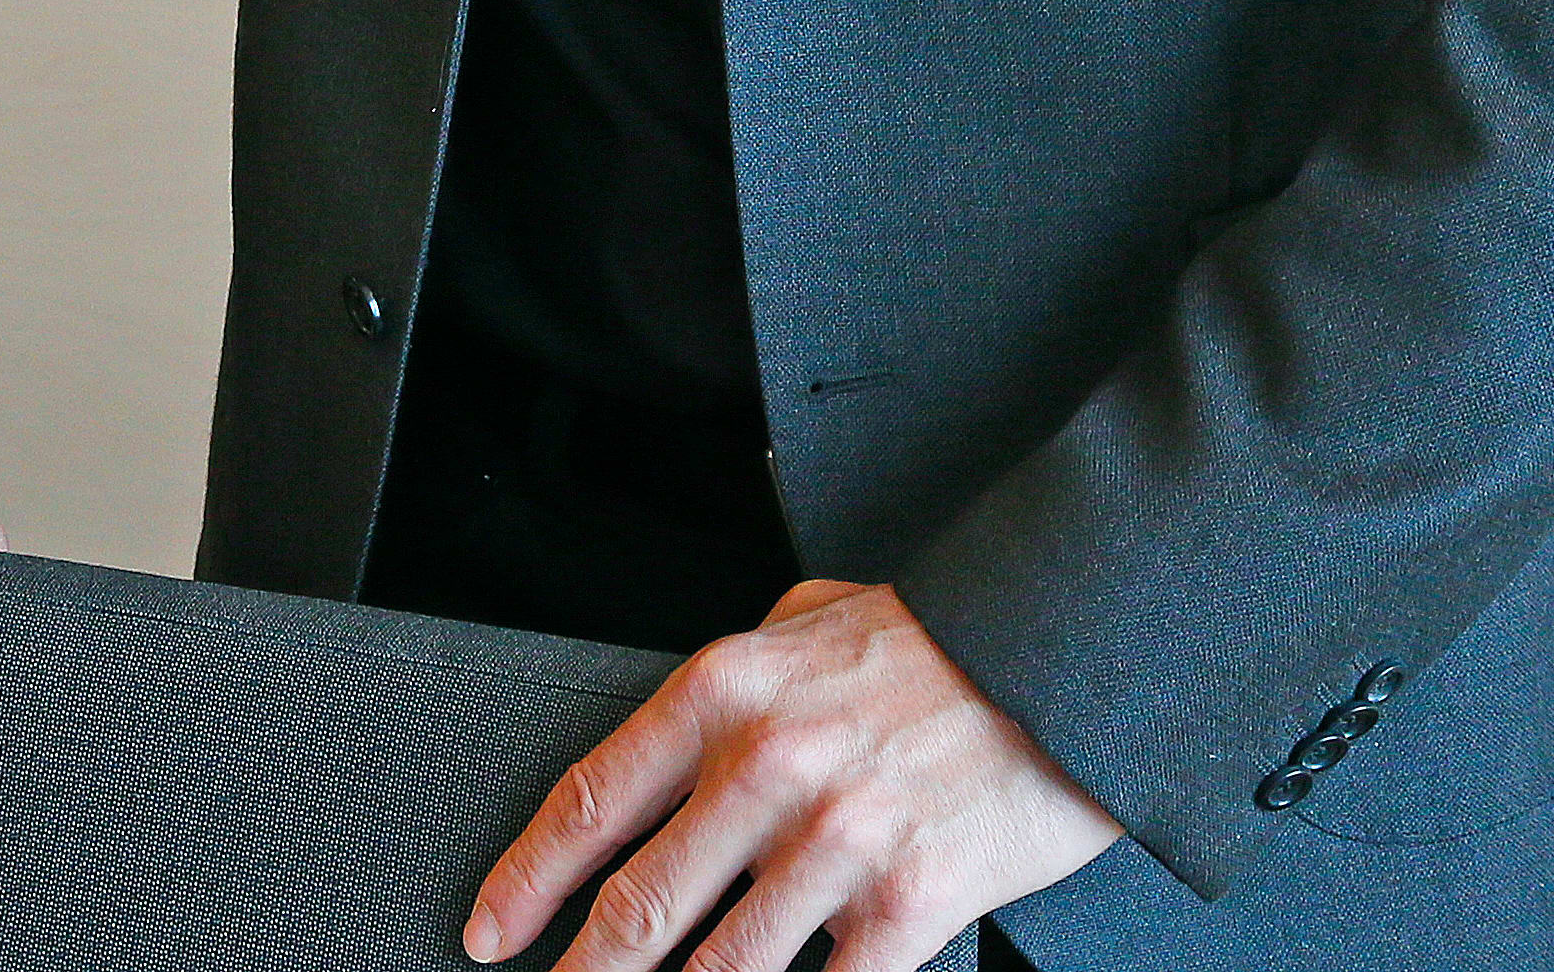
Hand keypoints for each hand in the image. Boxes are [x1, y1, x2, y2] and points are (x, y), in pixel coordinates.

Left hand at [467, 579, 1117, 971]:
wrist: (1062, 647)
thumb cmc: (937, 640)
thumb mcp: (808, 616)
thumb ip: (739, 676)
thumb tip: (691, 726)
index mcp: (721, 693)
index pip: (593, 801)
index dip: (528, 880)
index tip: (491, 930)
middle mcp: (764, 767)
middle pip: (641, 902)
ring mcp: (837, 839)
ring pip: (722, 965)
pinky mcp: (910, 899)